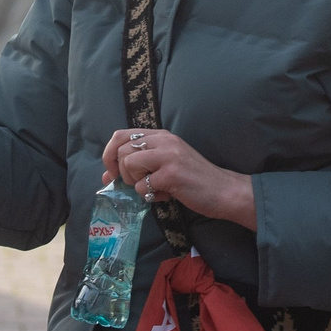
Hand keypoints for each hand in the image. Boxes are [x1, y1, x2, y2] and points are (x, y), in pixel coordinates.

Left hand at [99, 129, 253, 228]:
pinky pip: (142, 185)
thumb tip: (106, 176)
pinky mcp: (171, 174)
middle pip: (121, 150)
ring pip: (129, 165)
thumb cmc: (193, 179)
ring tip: (154, 188)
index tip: (114, 172)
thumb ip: (138, 165)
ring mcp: (168, 156)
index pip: (120, 135)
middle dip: (123, 172)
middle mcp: (164, 140)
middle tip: (138, 183)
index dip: (110, 154)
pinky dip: (149, 195)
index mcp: (161, 135)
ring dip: (136, 182)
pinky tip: (165, 195)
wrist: (224, 190)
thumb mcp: (165, 164)